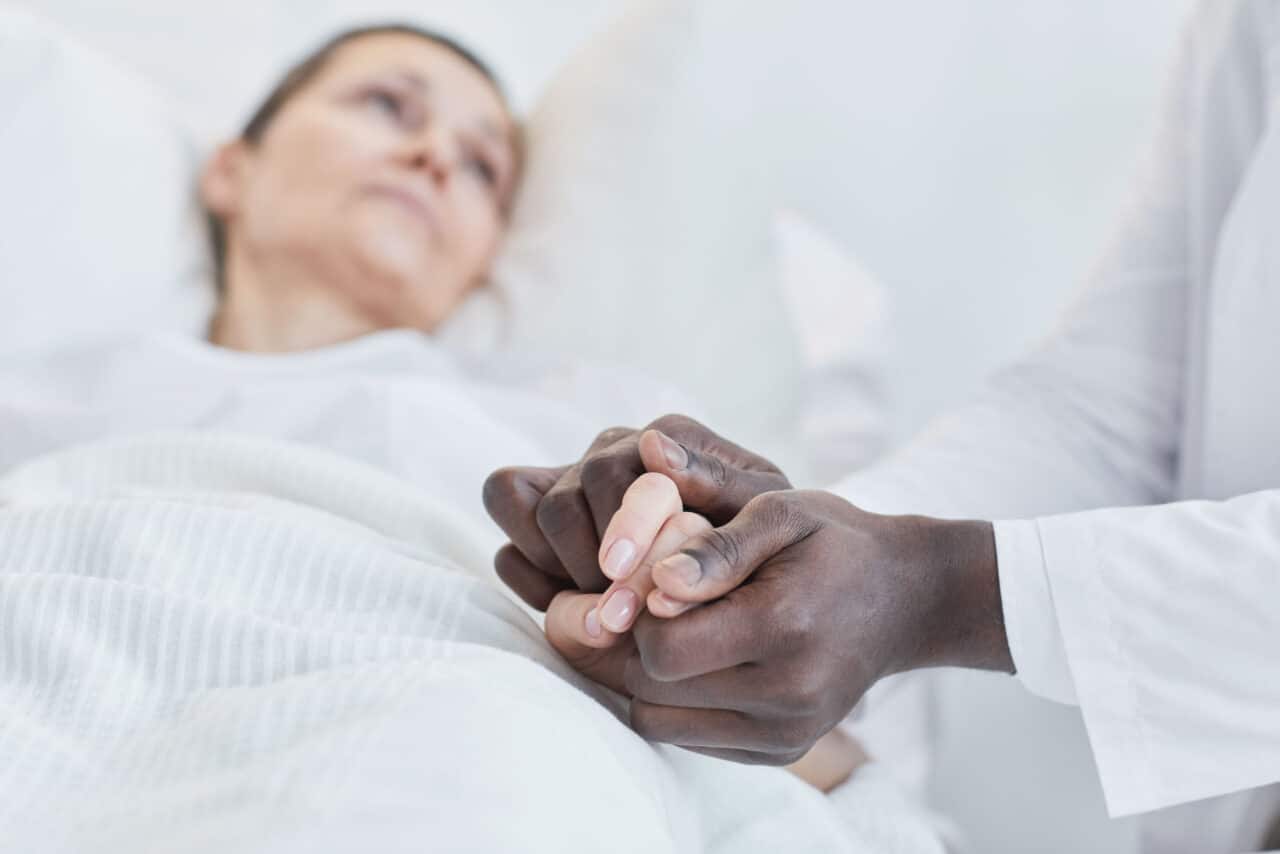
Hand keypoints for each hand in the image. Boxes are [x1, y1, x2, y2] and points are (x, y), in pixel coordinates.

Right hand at [481, 415, 789, 608]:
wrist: (759, 585)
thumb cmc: (765, 550)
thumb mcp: (762, 518)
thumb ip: (714, 482)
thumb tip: (652, 444)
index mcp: (667, 439)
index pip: (605, 471)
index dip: (613, 527)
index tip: (623, 574)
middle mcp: (615, 451)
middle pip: (559, 502)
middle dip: (586, 564)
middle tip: (621, 611)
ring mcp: (575, 486)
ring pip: (514, 504)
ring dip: (554, 568)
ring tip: (604, 609)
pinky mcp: (546, 531)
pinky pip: (508, 548)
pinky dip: (532, 579)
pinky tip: (576, 606)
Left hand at [540, 482, 870, 792]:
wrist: (906, 598)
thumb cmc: (833, 543)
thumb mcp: (780, 513)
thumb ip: (715, 546)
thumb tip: (658, 582)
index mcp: (782, 628)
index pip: (662, 648)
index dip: (635, 614)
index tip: (649, 580)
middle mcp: (787, 694)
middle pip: (652, 690)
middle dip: (630, 646)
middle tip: (639, 605)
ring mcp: (786, 732)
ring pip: (660, 723)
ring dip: (646, 678)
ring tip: (667, 630)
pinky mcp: (782, 751)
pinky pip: (690, 740)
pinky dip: (676, 703)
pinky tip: (696, 659)